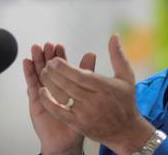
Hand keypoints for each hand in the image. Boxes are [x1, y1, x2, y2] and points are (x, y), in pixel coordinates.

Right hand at [23, 42, 95, 154]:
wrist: (66, 141)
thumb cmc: (76, 119)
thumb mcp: (84, 95)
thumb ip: (86, 74)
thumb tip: (91, 54)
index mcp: (65, 85)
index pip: (62, 67)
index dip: (59, 56)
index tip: (58, 45)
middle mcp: (53, 86)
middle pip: (48, 67)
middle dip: (47, 55)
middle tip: (47, 44)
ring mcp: (43, 92)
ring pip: (39, 73)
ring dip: (36, 60)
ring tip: (36, 48)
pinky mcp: (36, 100)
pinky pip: (32, 84)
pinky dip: (29, 73)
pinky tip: (27, 63)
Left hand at [39, 35, 154, 154]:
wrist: (126, 131)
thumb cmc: (126, 101)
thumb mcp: (126, 76)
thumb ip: (118, 55)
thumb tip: (114, 35)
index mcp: (105, 88)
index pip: (82, 76)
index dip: (66, 68)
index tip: (55, 59)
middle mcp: (94, 101)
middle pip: (70, 85)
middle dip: (55, 73)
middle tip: (47, 63)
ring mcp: (86, 114)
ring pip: (63, 97)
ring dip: (50, 84)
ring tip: (43, 72)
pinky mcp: (79, 125)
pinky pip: (60, 113)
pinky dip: (49, 102)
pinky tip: (41, 92)